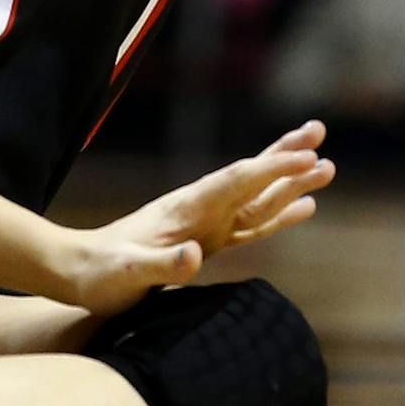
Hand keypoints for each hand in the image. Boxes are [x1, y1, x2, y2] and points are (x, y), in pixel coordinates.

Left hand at [55, 122, 335, 317]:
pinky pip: (253, 225)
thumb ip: (160, 265)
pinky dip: (281, 214)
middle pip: (250, 179)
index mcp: (186, 210)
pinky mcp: (208, 240)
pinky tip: (305, 207)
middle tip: (320, 132)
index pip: (236, 184)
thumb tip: (194, 256)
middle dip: (285, 158)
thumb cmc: (101, 274)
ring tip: (326, 164)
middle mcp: (200, 210)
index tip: (307, 156)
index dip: (271, 170)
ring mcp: (206, 224)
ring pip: (257, 198)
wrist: (78, 270)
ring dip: (289, 181)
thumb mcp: (127, 274)